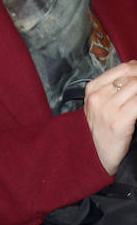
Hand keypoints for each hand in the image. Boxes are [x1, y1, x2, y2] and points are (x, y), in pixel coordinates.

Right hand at [84, 60, 136, 174]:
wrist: (96, 156)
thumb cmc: (103, 130)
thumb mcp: (101, 105)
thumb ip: (114, 89)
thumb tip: (135, 73)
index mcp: (93, 88)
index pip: (124, 68)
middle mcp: (98, 96)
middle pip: (133, 76)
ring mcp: (108, 108)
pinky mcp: (119, 121)